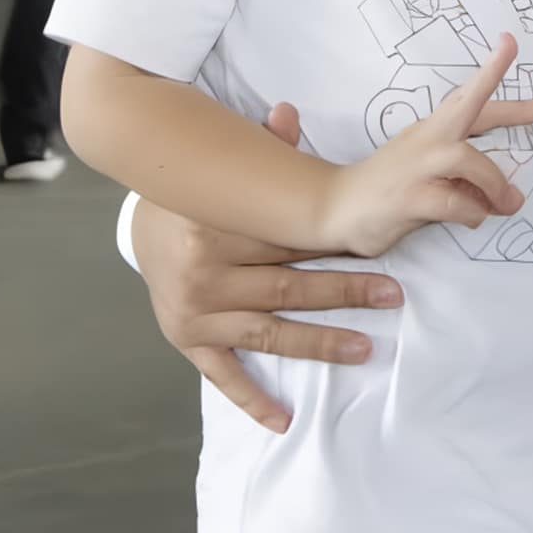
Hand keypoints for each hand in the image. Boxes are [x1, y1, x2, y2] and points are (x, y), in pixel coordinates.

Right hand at [134, 102, 398, 435]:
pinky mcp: (186, 340)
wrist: (140, 227)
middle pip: (286, 287)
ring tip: (365, 348)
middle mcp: (202, 272)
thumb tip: (288, 112)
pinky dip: (253, 399)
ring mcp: (193, 312)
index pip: (287, 241)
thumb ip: (261, 153)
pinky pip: (223, 375)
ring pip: (268, 331)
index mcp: (215, 226)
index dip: (334, 247)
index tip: (380, 251)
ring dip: (318, 342)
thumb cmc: (200, 198)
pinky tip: (284, 419)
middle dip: (344, 291)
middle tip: (393, 295)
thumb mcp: (223, 175)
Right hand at [314, 34, 532, 257]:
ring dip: (496, 186)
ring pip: (473, 162)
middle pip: (473, 109)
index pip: (466, 94)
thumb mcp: (432, 174)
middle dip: (517, 108)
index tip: (511, 41)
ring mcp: (417, 166)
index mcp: (433, 129)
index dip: (492, 69)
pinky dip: (472, 213)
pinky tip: (471, 218)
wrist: (334, 207)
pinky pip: (457, 202)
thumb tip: (510, 197)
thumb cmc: (388, 188)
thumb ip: (470, 180)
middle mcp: (427, 139)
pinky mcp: (410, 197)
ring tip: (508, 204)